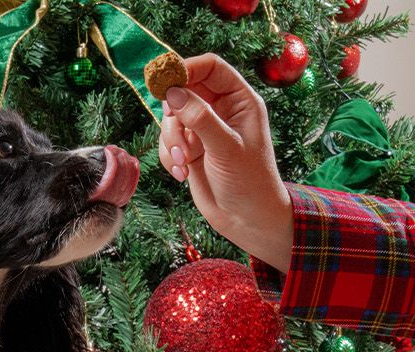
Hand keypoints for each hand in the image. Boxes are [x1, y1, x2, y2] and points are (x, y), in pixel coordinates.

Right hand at [157, 54, 292, 272]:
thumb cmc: (249, 183)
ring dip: (170, 140)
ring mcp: (204, 130)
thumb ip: (200, 118)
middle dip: (174, 114)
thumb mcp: (226, 147)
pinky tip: (182, 174)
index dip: (187, 69)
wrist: (247, 220)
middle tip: (175, 133)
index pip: (211, 68)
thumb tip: (172, 93)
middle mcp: (221, 110)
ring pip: (171, 117)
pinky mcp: (190, 150)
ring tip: (183, 163)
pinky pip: (168, 141)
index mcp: (240, 101)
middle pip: (184, 90)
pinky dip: (169, 156)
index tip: (165, 82)